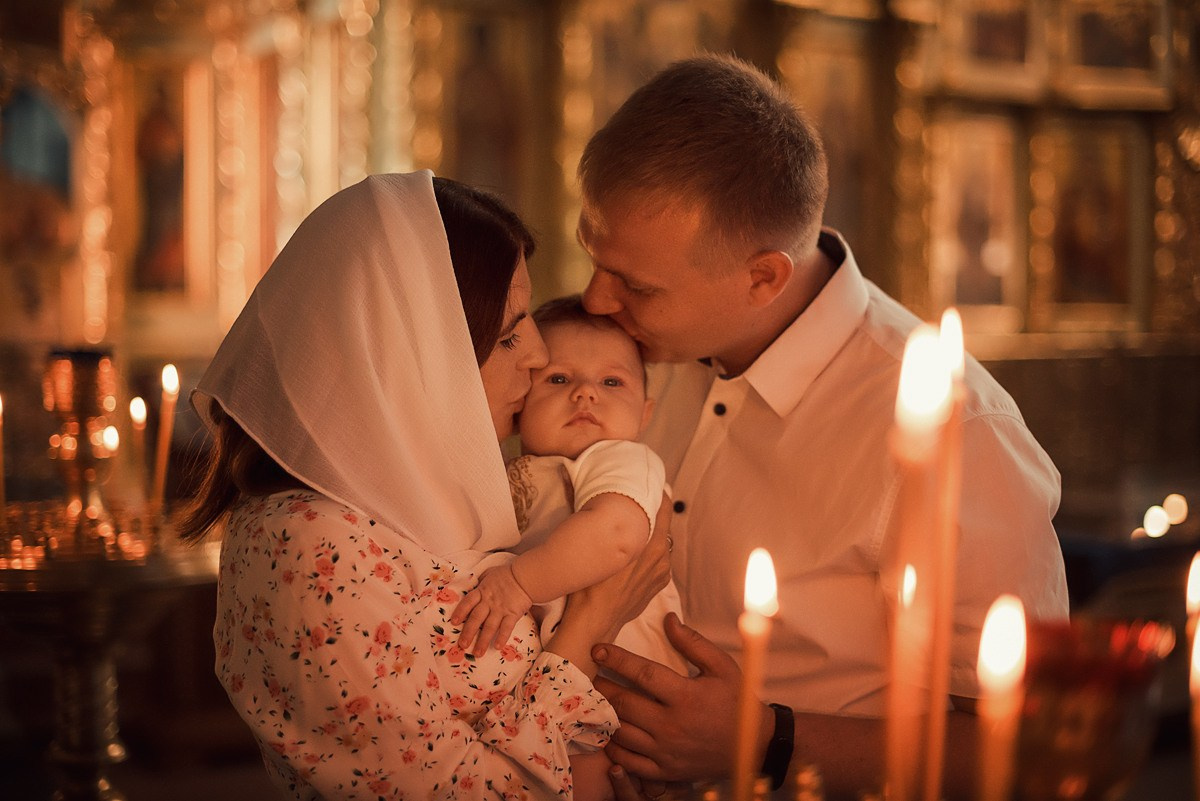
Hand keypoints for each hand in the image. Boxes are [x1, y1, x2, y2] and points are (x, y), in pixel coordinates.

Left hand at [450, 563, 531, 654]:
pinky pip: (506, 627)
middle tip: (462, 645)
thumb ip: (481, 581)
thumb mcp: (490, 574)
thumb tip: (474, 584)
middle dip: (468, 632)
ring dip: (483, 641)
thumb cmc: (507, 574)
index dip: (460, 612)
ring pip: (489, 626)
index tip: (454, 622)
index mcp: (482, 591)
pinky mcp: (513, 613)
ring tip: (478, 653)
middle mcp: (489, 602)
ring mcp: (501, 609)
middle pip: (476, 618)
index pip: (468, 602)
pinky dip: (502, 637)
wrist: (525, 576)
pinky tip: (498, 647)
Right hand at [547, 495, 672, 675]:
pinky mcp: (657, 586)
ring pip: (660, 544)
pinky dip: (648, 554)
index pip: (664, 508)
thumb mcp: (600, 546)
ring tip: (630, 531)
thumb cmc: (590, 583)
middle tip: (634, 505)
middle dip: (651, 514)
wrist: (594, 621)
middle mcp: (663, 557)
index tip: (648, 485)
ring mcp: (662, 573)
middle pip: (663, 525)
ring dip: (649, 535)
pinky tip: (631, 555)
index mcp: (653, 544)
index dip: (658, 494)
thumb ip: (612, 524)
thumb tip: (610, 503)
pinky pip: (657, 561)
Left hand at [593, 613, 766, 781]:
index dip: (616, 659)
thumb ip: (693, 643)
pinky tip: (608, 733)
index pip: (642, 673)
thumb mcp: (722, 667)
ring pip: (621, 732)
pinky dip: (613, 748)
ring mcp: (666, 750)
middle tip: (591, 675)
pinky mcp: (664, 771)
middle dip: (601, 686)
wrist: (752, 746)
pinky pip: (628, 761)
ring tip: (595, 701)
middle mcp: (671, 725)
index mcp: (685, 696)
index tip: (597, 649)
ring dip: (603, 715)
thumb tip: (668, 619)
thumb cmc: (736, 702)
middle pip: (624, 703)